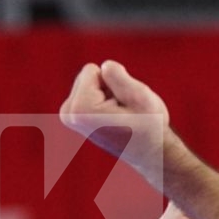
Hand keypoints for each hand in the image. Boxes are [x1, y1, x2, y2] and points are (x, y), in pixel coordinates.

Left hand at [59, 60, 169, 185]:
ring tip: (120, 114)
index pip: (93, 69)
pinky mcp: (73, 117)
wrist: (150, 152)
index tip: (124, 104)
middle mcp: (68, 114)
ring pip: (89, 81)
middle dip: (108, 87)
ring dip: (107, 93)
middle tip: (124, 109)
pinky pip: (89, 90)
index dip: (114, 82)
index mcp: (81, 108)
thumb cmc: (149, 125)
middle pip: (86, 74)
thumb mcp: (140, 96)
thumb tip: (104, 65)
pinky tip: (114, 117)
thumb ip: (118, 76)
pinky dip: (103, 99)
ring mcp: (69, 117)